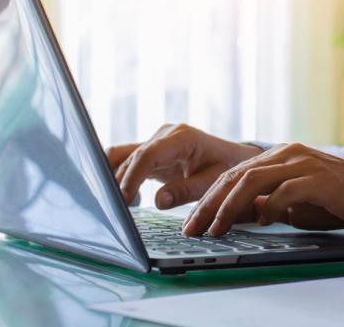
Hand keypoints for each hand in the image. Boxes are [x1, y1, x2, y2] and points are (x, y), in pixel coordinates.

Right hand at [106, 124, 262, 209]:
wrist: (233, 158)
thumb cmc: (227, 167)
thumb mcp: (212, 181)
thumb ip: (186, 191)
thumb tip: (159, 201)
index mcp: (182, 138)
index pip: (148, 154)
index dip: (132, 177)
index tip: (123, 199)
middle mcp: (164, 135)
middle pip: (130, 155)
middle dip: (117, 180)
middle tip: (110, 207)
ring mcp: (155, 141)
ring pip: (122, 156)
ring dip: (112, 178)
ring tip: (110, 204)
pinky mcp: (151, 152)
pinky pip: (127, 161)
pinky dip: (118, 177)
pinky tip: (119, 198)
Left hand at [181, 143, 343, 236]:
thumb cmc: (339, 200)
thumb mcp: (296, 204)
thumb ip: (267, 204)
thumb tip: (235, 217)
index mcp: (280, 156)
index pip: (234, 174)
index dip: (209, 198)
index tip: (194, 222)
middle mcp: (288, 153)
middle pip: (236, 175)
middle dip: (210, 203)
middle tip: (193, 228)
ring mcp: (304, 163)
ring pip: (254, 180)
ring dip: (230, 206)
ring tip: (217, 228)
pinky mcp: (320, 178)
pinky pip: (285, 190)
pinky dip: (269, 206)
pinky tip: (262, 221)